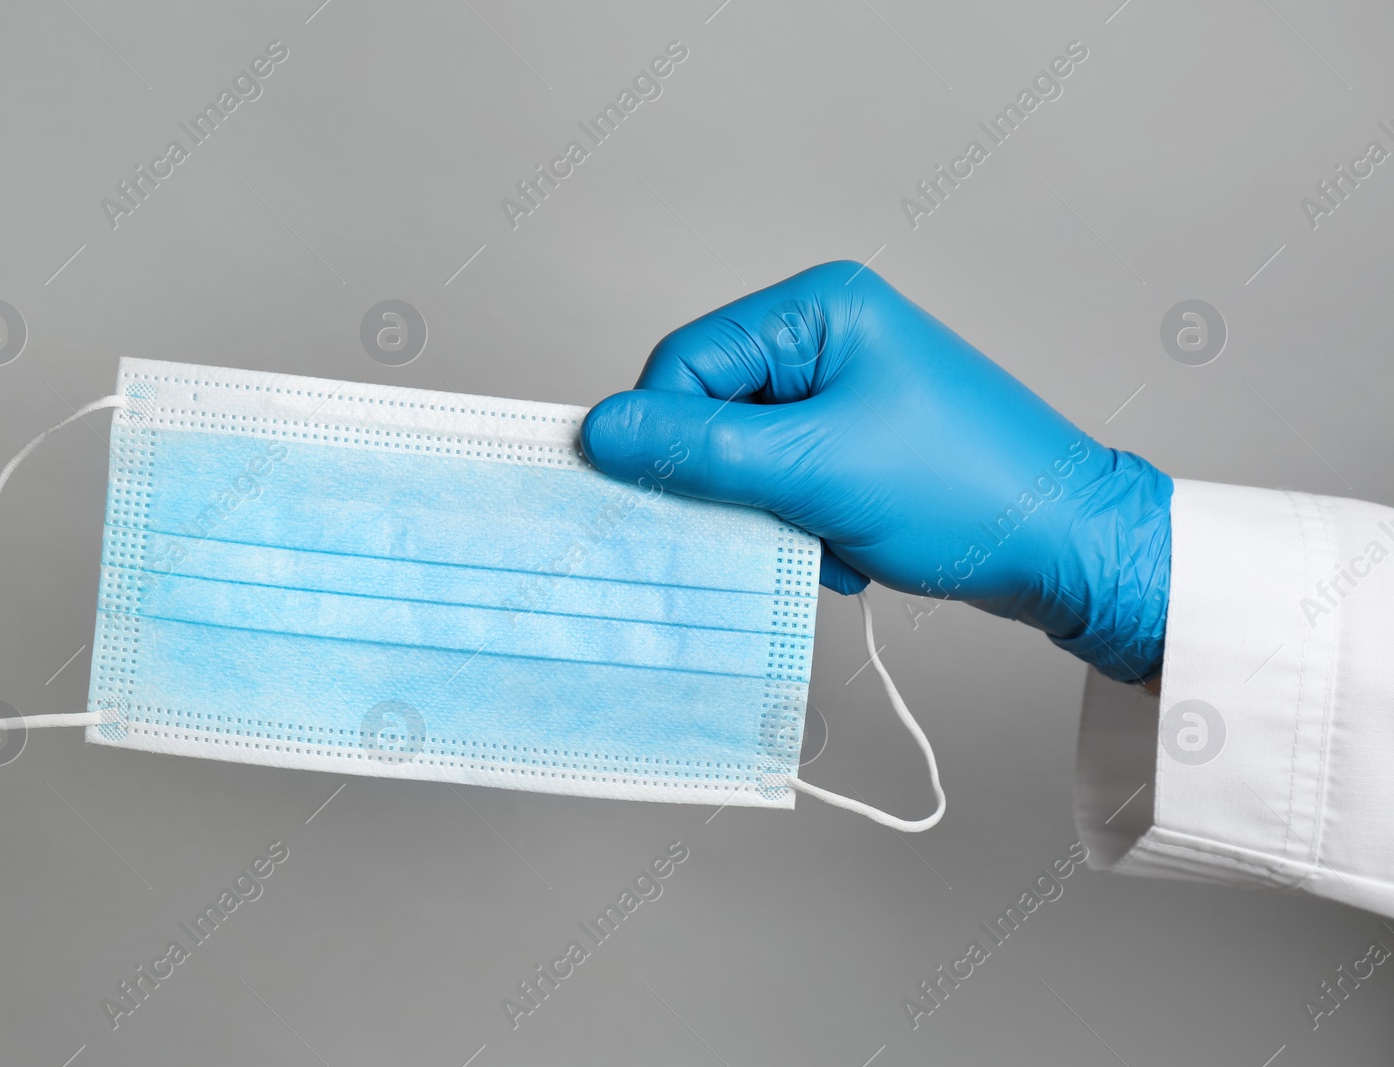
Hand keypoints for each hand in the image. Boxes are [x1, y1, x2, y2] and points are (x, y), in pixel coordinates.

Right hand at [579, 261, 1170, 682]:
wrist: (1071, 551)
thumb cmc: (965, 493)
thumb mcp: (813, 472)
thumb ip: (697, 451)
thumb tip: (598, 432)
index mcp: (817, 309)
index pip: (686, 362)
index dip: (664, 436)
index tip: (663, 500)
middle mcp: (826, 336)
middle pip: (711, 410)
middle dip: (730, 483)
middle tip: (772, 524)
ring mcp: (844, 389)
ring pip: (743, 456)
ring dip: (768, 512)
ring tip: (825, 539)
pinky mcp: (857, 440)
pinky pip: (783, 480)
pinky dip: (800, 525)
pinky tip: (845, 549)